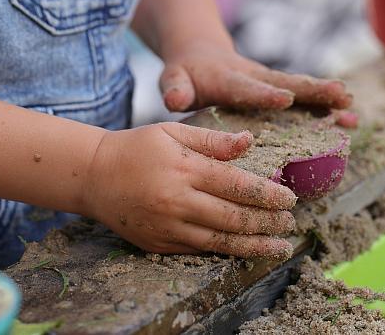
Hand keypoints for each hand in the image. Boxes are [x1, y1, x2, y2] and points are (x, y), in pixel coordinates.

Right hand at [83, 123, 297, 258]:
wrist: (94, 176)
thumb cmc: (137, 148)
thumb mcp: (172, 132)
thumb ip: (213, 140)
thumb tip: (250, 142)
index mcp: (185, 169)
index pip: (238, 185)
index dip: (268, 195)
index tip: (290, 199)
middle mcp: (178, 201)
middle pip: (234, 218)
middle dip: (268, 222)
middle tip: (289, 222)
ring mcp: (167, 226)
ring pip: (221, 242)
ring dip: (255, 246)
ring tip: (279, 247)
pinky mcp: (158, 243)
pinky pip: (199, 251)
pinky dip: (226, 252)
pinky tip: (245, 251)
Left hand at [159, 41, 353, 116]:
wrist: (201, 55)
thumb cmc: (186, 74)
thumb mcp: (174, 79)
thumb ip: (175, 88)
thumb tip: (175, 99)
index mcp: (227, 80)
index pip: (246, 88)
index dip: (264, 94)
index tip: (285, 99)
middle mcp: (254, 78)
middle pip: (285, 83)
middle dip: (312, 91)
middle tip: (340, 96)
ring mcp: (268, 83)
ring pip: (300, 90)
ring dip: (326, 99)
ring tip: (352, 110)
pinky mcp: (277, 89)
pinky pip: (303, 98)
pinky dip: (325, 108)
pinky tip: (349, 119)